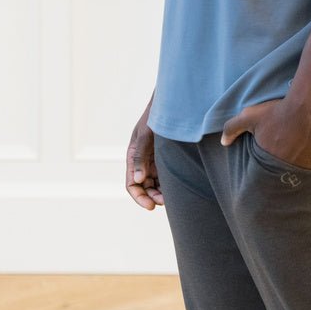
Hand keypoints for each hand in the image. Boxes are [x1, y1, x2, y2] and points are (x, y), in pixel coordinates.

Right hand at [126, 95, 163, 209]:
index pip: (132, 184)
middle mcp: (142, 162)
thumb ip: (140, 157)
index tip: (151, 206)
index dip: (139, 198)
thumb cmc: (155, 117)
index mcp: (133, 157)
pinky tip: (178, 190)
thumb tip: (138, 180)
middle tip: (165, 202)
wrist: (171, 103)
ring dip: (160, 194)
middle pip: (143, 188)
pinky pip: (165, 177)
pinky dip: (169, 186)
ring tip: (172, 199)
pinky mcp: (166, 159)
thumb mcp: (145, 136)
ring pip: (155, 185)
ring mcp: (154, 161)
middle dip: (152, 197)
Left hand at [220, 97, 310, 169]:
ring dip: (293, 163)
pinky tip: (306, 151)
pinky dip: (307, 162)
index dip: (266, 159)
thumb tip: (223, 142)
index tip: (270, 151)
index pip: (263, 168)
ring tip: (295, 151)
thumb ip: (232, 128)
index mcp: (267, 159)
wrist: (307, 106)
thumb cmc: (277, 111)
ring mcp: (301, 167)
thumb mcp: (250, 116)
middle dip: (279, 162)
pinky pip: (309, 167)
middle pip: (279, 170)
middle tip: (284, 151)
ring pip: (294, 170)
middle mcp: (284, 167)